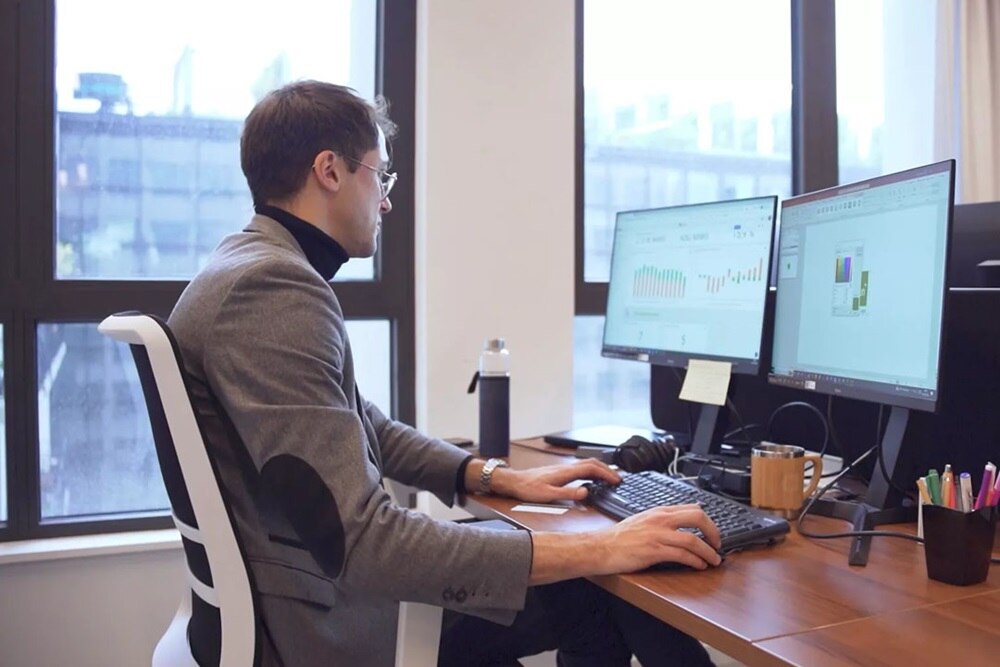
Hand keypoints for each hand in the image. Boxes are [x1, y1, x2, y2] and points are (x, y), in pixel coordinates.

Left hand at [490, 459, 620, 502]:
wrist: (514, 482)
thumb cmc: (528, 488)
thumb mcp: (548, 495)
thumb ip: (568, 494)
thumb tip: (585, 492)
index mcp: (566, 472)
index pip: (591, 468)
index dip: (606, 473)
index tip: (617, 480)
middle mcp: (566, 468)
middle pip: (592, 463)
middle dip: (607, 469)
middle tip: (618, 478)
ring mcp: (563, 468)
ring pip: (587, 464)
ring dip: (600, 469)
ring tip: (610, 477)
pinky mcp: (560, 471)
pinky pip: (580, 468)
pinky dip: (591, 471)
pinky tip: (591, 478)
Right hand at [600, 504, 722, 571]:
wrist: (602, 547)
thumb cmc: (620, 537)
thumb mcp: (643, 520)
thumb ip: (662, 519)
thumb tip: (682, 521)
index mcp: (659, 511)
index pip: (692, 508)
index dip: (708, 521)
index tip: (712, 532)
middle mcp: (660, 520)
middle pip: (697, 518)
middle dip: (713, 532)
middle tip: (718, 544)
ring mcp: (658, 535)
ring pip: (693, 540)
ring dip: (708, 552)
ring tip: (714, 560)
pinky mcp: (654, 551)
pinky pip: (682, 555)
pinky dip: (695, 561)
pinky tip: (699, 565)